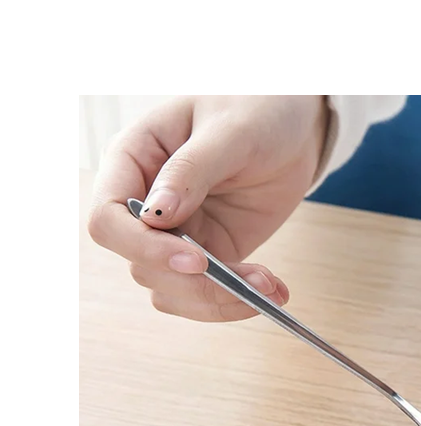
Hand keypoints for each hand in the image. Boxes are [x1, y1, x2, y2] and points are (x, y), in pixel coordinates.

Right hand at [88, 96, 326, 320]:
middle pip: (143, 267)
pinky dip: (236, 303)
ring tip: (271, 288)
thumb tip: (156, 215)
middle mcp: (145, 205)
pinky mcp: (209, 254)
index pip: (108, 220)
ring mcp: (176, 235)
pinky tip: (273, 292)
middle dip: (198, 284)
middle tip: (256, 282)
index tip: (196, 260)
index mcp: (133, 161)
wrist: (294, 127)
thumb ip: (191, 170)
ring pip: (172, 291)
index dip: (144, 248)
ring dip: (220, 301)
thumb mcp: (229, 130)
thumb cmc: (255, 109)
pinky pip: (205, 295)